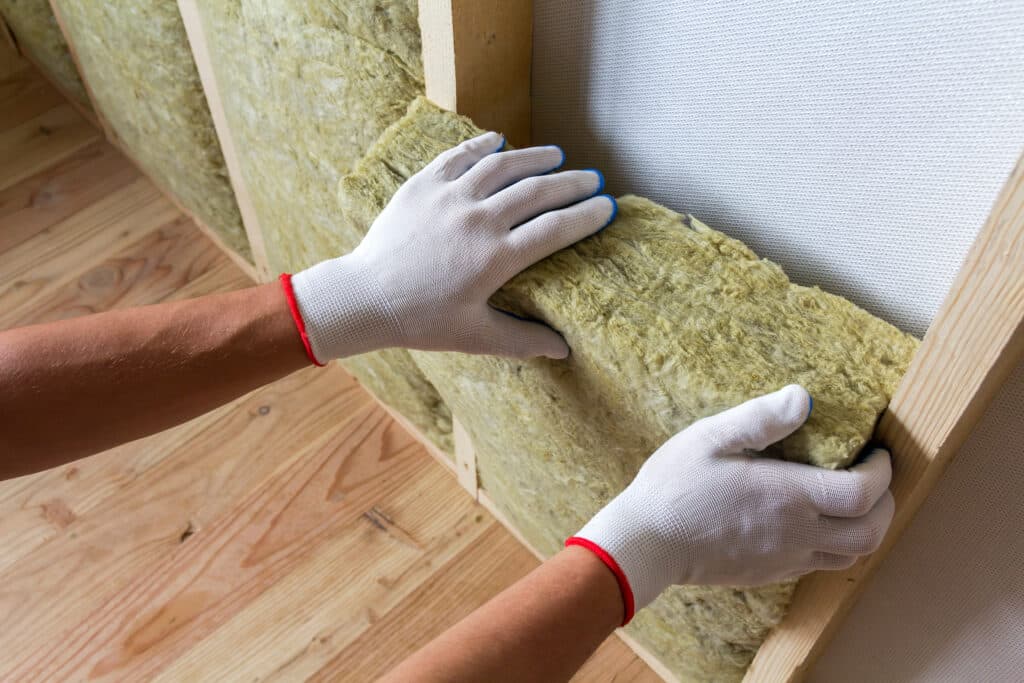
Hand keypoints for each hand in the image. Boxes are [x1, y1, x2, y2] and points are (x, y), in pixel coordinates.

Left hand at [285, 132, 616, 363]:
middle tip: (593, 179)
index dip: (586, 217)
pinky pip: (459, 155)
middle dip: (571, 183)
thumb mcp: (475, 337)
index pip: (555, 230)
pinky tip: (499, 140)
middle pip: (538, 191)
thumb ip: (523, 340)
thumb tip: (564, 350)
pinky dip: (483, 145)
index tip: (607, 207)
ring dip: (535, 157)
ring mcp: (450, 197)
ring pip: (502, 165)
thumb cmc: (421, 321)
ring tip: (557, 155)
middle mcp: (478, 220)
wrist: (364, 297)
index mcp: (496, 258)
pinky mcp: (424, 184)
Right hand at [567, 385, 894, 623]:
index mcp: (787, 497)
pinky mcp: (770, 573)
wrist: (646, 543)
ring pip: (852, 555)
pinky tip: (814, 522)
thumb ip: (760, 418)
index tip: (877, 452)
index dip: (882, 473)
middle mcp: (796, 534)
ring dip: (866, 528)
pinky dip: (836, 544)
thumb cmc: (674, 486)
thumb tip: (803, 397)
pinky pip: (821, 565)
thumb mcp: (710, 437)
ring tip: (853, 501)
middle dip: (886, 504)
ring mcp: (785, 559)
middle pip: (870, 532)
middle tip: (875, 477)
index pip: (863, 493)